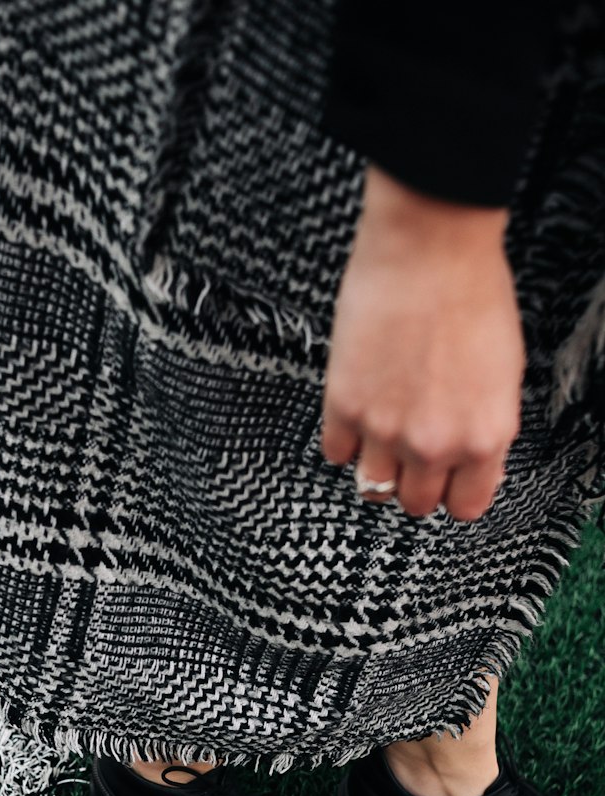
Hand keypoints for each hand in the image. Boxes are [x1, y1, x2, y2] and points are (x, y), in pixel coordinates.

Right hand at [320, 166, 524, 521]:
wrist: (429, 247)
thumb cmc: (472, 293)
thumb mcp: (503, 374)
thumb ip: (485, 427)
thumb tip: (474, 462)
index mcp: (485, 436)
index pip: (466, 506)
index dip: (455, 491)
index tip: (448, 477)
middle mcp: (436, 443)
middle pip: (416, 504)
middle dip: (415, 481)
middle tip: (412, 450)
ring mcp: (386, 430)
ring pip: (373, 487)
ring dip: (377, 466)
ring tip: (381, 432)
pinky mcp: (344, 408)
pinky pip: (336, 453)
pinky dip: (344, 439)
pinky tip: (357, 411)